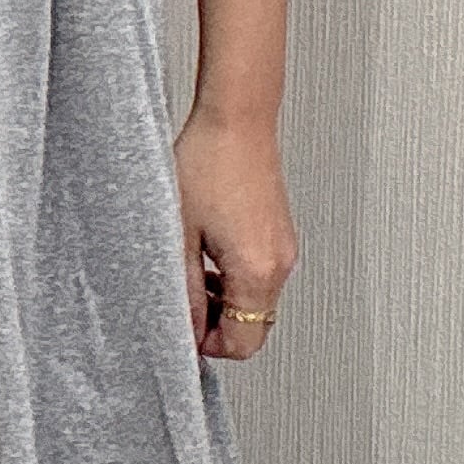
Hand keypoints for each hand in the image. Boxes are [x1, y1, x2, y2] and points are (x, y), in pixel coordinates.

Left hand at [176, 106, 296, 362]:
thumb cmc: (206, 164)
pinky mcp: (281, 236)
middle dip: (217, 324)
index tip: (181, 326)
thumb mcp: (179, 236)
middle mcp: (280, 264)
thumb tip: (183, 328)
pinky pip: (262, 277)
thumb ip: (183, 291)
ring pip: (257, 303)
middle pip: (253, 326)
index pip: (242, 342)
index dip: (206, 344)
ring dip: (225, 301)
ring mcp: (284, 249)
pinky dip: (237, 280)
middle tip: (185, 299)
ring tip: (194, 272)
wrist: (236, 119)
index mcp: (257, 270)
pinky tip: (211, 254)